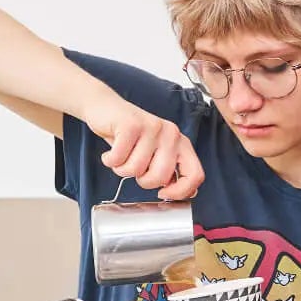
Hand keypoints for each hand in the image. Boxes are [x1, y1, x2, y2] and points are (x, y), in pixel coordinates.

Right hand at [89, 99, 203, 200]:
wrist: (105, 108)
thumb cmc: (130, 136)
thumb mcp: (155, 153)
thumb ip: (170, 170)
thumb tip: (183, 192)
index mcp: (181, 143)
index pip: (195, 175)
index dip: (180, 192)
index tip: (163, 193)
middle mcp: (171, 134)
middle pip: (160, 177)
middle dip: (142, 180)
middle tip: (136, 168)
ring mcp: (152, 128)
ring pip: (135, 169)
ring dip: (121, 168)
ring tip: (121, 155)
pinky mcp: (131, 125)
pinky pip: (118, 159)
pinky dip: (109, 160)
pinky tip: (111, 152)